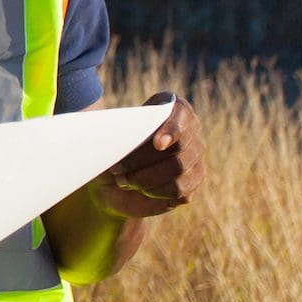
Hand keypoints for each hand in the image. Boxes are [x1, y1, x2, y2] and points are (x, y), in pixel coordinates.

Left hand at [97, 93, 204, 215]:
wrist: (112, 183)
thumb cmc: (111, 152)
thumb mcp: (107, 138)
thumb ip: (116, 129)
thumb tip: (115, 133)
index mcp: (172, 110)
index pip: (181, 113)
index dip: (172, 128)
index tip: (158, 144)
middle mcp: (190, 132)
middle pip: (178, 145)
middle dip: (142, 158)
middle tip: (116, 167)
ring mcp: (195, 158)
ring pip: (178, 168)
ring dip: (145, 177)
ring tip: (123, 180)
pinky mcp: (192, 182)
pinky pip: (180, 188)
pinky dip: (155, 191)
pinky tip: (140, 190)